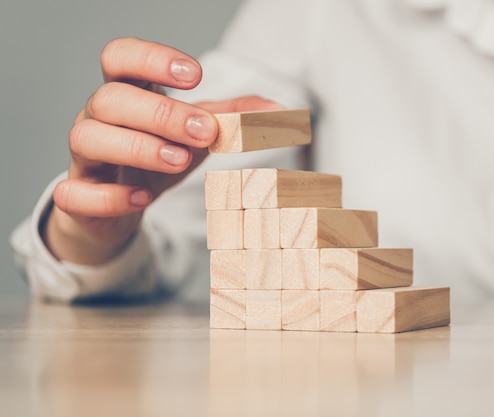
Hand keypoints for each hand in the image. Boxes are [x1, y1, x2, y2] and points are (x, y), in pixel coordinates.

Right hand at [44, 37, 280, 264]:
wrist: (121, 207)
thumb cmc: (158, 156)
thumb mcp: (197, 134)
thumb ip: (232, 119)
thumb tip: (279, 109)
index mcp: (127, 94)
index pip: (120, 57)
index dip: (151, 58)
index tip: (195, 75)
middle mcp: (98, 119)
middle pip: (110, 98)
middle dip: (161, 113)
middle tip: (205, 132)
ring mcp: (84, 158)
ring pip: (87, 138)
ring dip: (137, 147)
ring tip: (181, 160)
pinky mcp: (78, 196)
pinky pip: (75, 192)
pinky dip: (109, 196)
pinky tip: (144, 198)